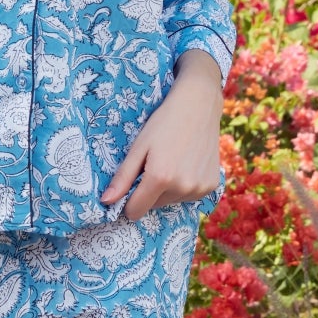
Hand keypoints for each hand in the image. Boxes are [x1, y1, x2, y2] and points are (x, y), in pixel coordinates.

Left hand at [101, 49, 223, 223]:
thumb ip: (123, 177)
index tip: (131, 186)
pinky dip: (185, 185)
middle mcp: (182, 187)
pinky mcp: (211, 186)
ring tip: (173, 161)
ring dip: (168, 188)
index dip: (129, 201)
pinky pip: (189, 196)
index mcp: (160, 178)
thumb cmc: (164, 123)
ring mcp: (199, 189)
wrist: (198, 105)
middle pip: (154, 206)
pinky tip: (187, 164)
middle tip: (155, 164)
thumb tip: (105, 202)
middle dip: (150, 191)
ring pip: (172, 201)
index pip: (136, 211)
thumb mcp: (138, 147)